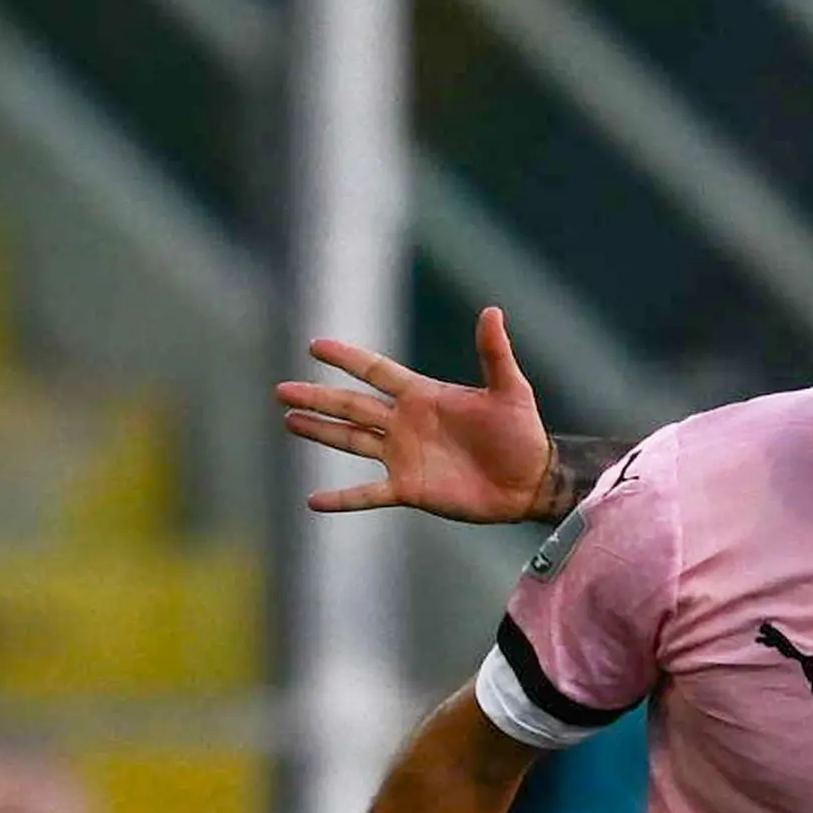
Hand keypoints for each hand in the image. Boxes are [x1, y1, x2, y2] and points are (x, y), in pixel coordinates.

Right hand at [275, 305, 555, 522]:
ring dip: (320, 431)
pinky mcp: (409, 489)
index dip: (347, 358)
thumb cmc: (522, 433)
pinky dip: (342, 498)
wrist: (529, 481)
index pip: (376, 371)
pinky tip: (314, 500)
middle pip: (352, 405)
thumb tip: (492, 312)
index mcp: (423, 395)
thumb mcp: (510, 390)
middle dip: (318, 396)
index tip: (315, 345)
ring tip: (289, 420)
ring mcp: (403, 456)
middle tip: (282, 389)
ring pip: (351, 440)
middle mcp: (405, 423)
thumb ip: (494, 354)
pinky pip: (368, 493)